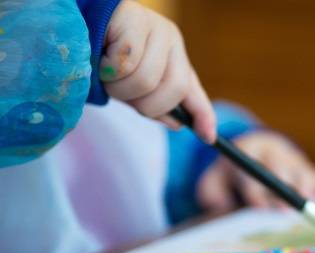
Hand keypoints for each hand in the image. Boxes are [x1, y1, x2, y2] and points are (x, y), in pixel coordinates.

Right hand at [100, 0, 215, 141]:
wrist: (71, 23)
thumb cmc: (98, 57)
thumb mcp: (130, 86)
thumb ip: (154, 105)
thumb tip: (177, 124)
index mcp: (174, 56)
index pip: (193, 90)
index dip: (203, 115)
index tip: (208, 137)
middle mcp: (171, 39)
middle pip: (174, 90)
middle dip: (144, 103)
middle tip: (119, 91)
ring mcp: (155, 26)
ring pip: (147, 80)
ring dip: (119, 87)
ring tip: (104, 73)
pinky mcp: (134, 17)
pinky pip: (125, 63)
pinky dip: (106, 69)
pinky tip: (98, 54)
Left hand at [196, 131, 314, 213]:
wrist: (252, 149)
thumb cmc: (230, 176)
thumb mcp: (213, 181)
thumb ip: (211, 194)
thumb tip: (220, 207)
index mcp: (247, 154)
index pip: (251, 172)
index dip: (254, 190)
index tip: (257, 206)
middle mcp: (271, 154)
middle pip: (279, 170)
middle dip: (281, 189)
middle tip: (284, 208)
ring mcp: (291, 160)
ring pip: (300, 172)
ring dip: (305, 186)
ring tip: (307, 201)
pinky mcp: (306, 169)